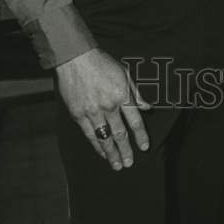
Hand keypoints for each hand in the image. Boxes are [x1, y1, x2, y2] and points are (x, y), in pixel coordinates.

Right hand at [55, 47, 150, 169]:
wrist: (75, 57)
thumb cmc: (102, 63)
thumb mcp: (124, 73)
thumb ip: (136, 93)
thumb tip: (148, 108)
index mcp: (122, 94)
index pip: (135, 121)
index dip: (141, 136)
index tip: (144, 147)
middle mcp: (108, 105)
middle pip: (120, 133)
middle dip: (126, 150)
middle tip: (129, 163)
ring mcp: (92, 111)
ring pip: (105, 138)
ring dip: (112, 154)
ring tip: (117, 165)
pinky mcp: (78, 114)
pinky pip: (89, 134)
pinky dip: (97, 145)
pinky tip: (102, 153)